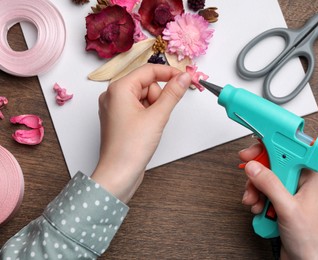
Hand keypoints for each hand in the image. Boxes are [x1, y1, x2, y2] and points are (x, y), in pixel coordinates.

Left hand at [91, 64, 190, 202]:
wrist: (118, 174)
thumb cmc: (130, 147)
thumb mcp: (157, 116)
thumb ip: (173, 93)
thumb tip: (184, 77)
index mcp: (118, 89)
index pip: (149, 70)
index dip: (169, 73)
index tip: (186, 78)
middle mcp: (113, 95)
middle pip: (146, 83)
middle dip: (158, 97)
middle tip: (158, 115)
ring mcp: (115, 108)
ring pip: (144, 96)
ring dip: (154, 107)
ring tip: (151, 125)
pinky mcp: (120, 119)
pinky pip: (139, 107)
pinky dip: (148, 114)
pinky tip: (148, 128)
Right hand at [239, 143, 317, 259]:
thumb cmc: (311, 238)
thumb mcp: (288, 208)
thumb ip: (270, 185)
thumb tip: (254, 167)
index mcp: (309, 174)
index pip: (286, 150)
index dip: (267, 148)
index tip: (251, 151)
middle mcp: (298, 180)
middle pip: (271, 164)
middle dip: (257, 176)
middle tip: (250, 182)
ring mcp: (288, 191)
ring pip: (263, 179)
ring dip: (255, 191)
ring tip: (256, 203)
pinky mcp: (279, 202)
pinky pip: (262, 192)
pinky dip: (256, 200)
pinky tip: (259, 209)